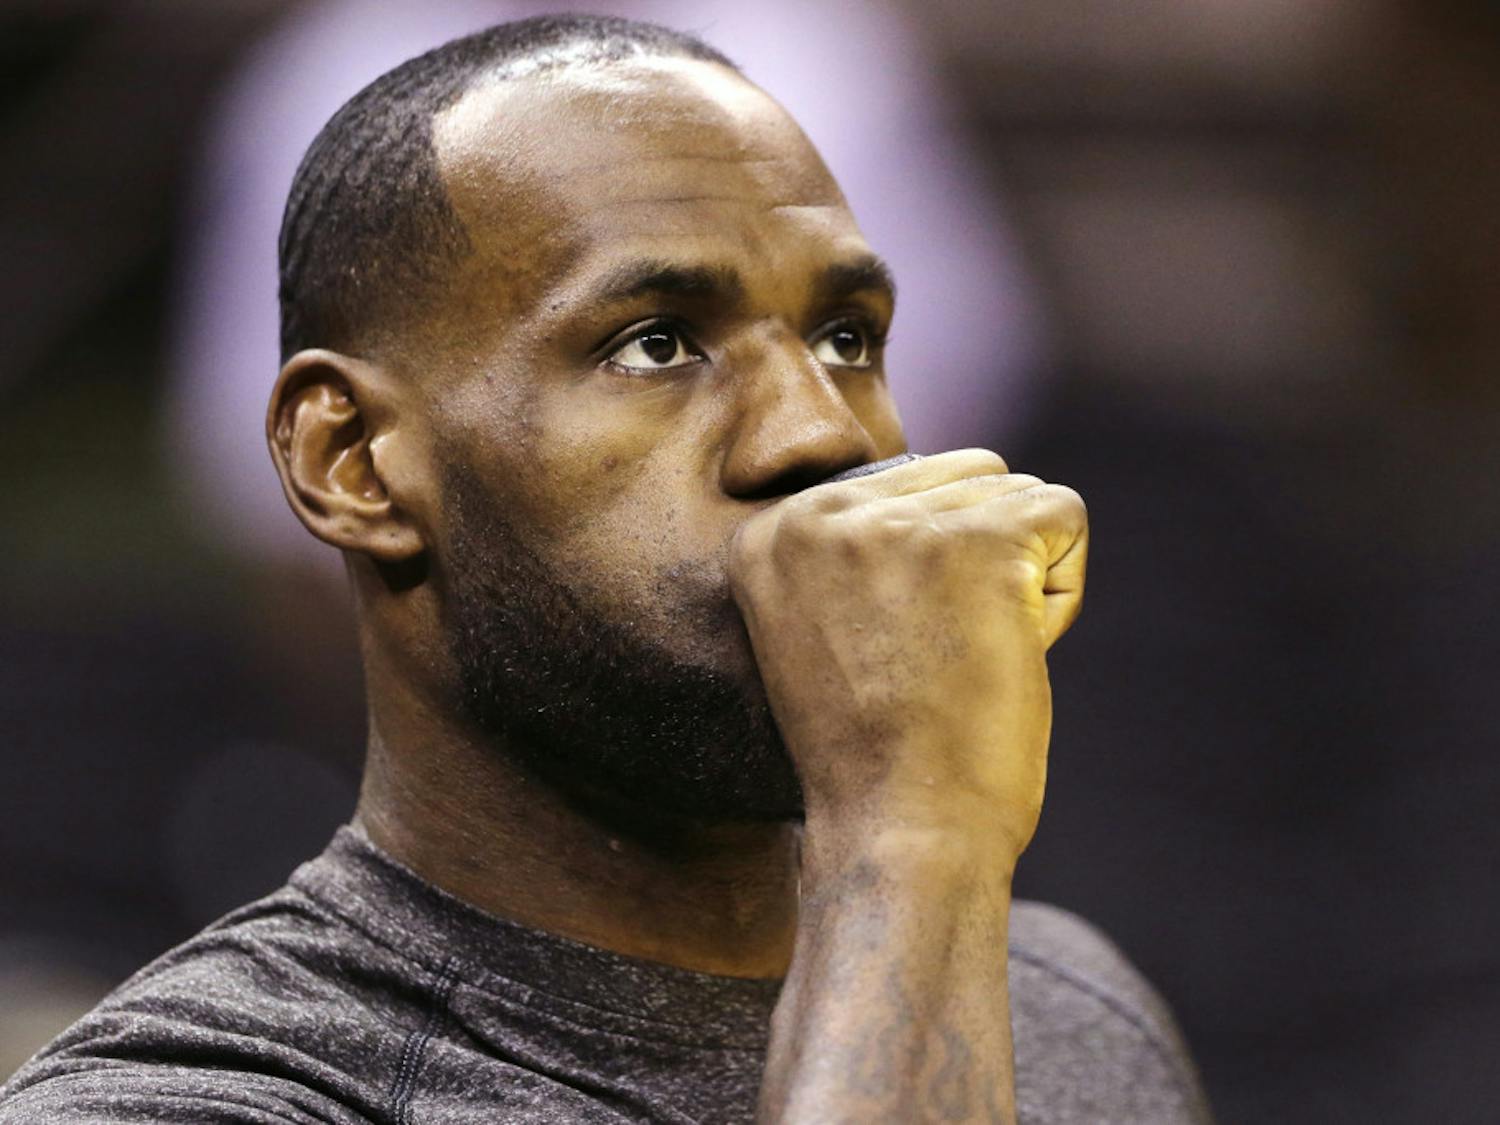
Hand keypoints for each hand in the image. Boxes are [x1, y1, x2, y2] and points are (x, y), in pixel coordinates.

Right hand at [728, 449, 1087, 864]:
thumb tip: (949, 483)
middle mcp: (818, 513)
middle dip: (977, 561)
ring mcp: (897, 525)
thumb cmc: (874, 757)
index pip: (898, 490)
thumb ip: (858, 553)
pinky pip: (1064, 513)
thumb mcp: (824, 630)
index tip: (892, 656)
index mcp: (769, 534)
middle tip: (939, 658)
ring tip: (967, 658)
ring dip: (1018, 579)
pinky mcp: (977, 542)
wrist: (899, 835)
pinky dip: (1062, 591)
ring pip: (1015, 494)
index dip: (925, 575)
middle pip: (959, 477)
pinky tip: (1013, 649)